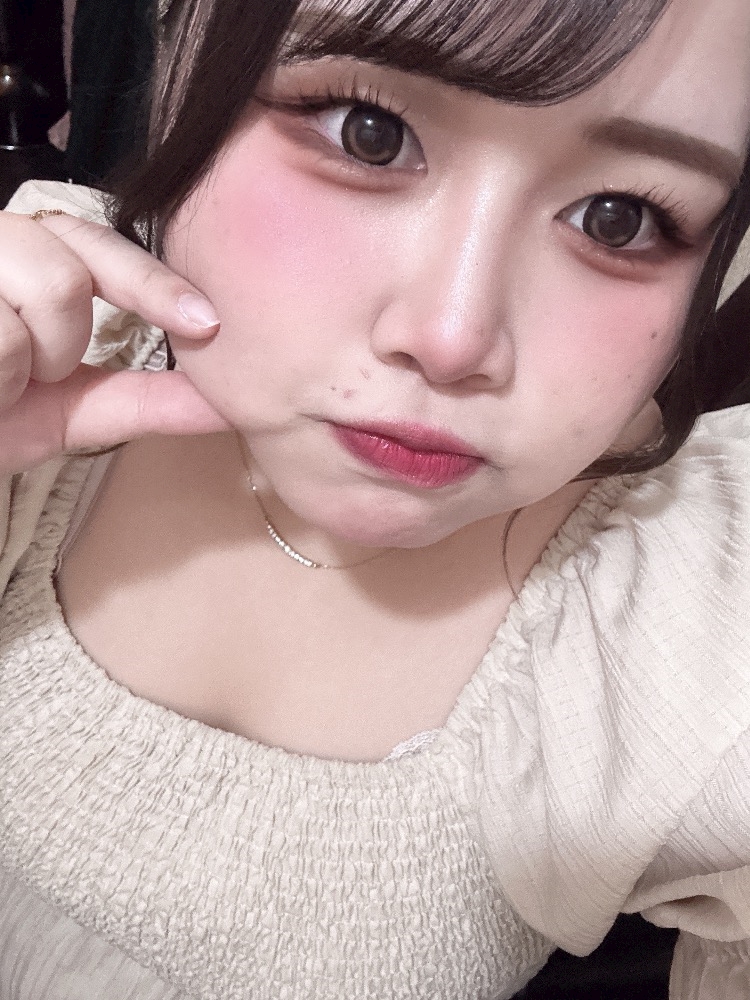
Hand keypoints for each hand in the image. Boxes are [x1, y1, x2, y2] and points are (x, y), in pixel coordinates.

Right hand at [0, 210, 229, 474]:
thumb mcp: (72, 410)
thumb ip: (146, 399)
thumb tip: (229, 402)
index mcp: (26, 257)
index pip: (95, 245)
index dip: (152, 284)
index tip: (209, 324)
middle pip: (65, 270)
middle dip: (63, 340)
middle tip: (31, 374)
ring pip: (28, 295)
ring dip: (22, 362)